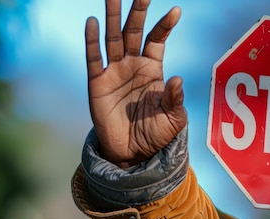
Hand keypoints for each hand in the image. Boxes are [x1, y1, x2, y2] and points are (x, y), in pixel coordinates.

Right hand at [85, 0, 186, 167]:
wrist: (131, 153)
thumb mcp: (173, 119)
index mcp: (153, 69)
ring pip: (113, 38)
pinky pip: (94, 58)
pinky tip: (93, 22)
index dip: (165, 25)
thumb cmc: (155, 135)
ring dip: (113, 17)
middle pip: (134, 30)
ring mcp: (114, 71)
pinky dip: (92, 41)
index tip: (176, 11)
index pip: (157, 39)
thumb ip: (175, 100)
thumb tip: (177, 79)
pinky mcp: (97, 82)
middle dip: (137, 10)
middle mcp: (132, 64)